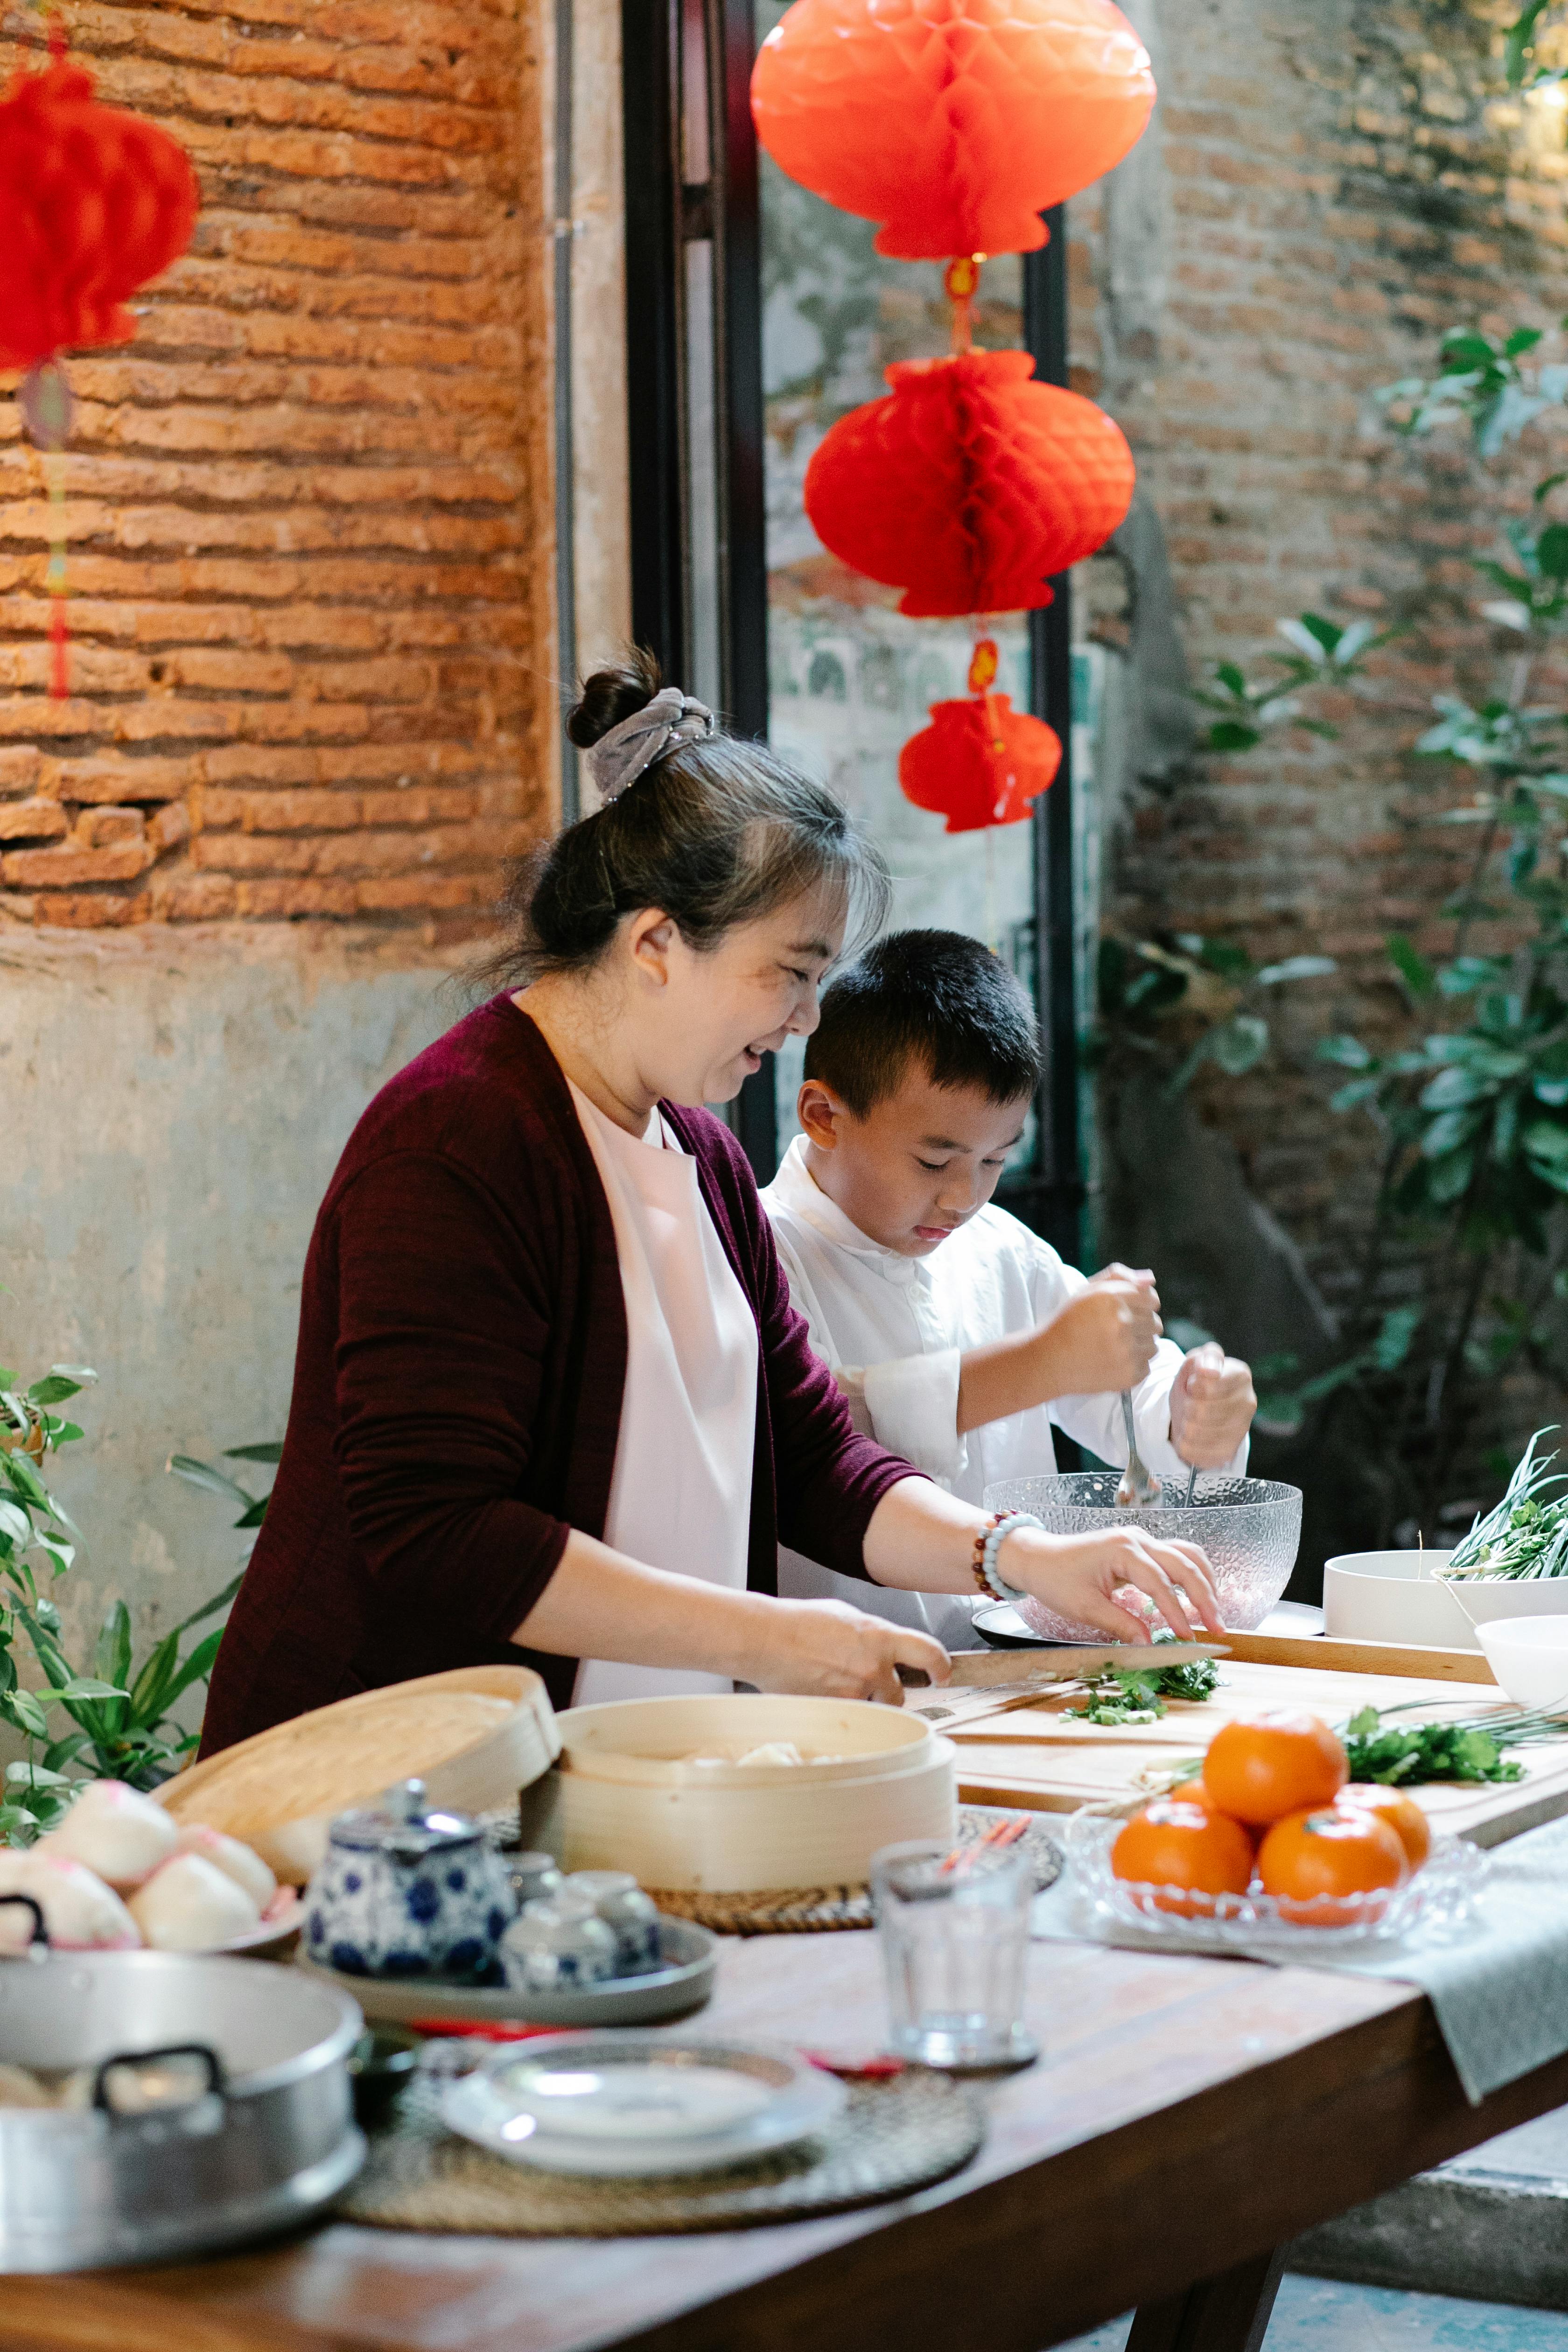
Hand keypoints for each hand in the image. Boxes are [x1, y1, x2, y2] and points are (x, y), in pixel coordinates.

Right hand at [747, 1598, 951, 1705]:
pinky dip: (839, 1709)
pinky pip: (848, 1717)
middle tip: (863, 1680)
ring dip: (861, 1701)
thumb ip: (873, 1635)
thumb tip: (885, 1647)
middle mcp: (872, 1668)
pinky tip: (820, 1692)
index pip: (928, 1653)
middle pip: (898, 1693)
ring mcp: (854, 1693)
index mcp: (879, 1637)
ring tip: (833, 1683)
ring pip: (871, 1708)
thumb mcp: (846, 1617)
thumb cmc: (799, 1623)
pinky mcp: (835, 1712)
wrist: (765, 1639)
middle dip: (886, 1691)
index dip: (941, 1666)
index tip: (942, 1674)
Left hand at [997, 1523, 1223, 1644]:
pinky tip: (1199, 1594)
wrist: (1037, 1557)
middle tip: (1218, 1628)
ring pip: (1186, 1554)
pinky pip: (1175, 1555)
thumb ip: (1120, 1624)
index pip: (1159, 1583)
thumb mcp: (1085, 1607)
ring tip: (1215, 1612)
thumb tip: (1149, 1644)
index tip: (1189, 1638)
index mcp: (1122, 1550)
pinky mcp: (1140, 1546)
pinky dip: (1192, 1573)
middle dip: (1204, 1597)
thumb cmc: (1056, 1580)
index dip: (1176, 1612)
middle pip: (1183, 1564)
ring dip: (1204, 1582)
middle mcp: (1136, 1540)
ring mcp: (1140, 1540)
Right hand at [1031, 1263, 1161, 1398]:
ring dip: (1138, 1347)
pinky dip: (1132, 1367)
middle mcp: (1121, 1321)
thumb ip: (1118, 1277)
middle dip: (1140, 1327)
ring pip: (1154, 1346)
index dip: (1142, 1306)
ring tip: (1114, 1348)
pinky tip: (1112, 1363)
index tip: (1128, 1313)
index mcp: (1110, 1297)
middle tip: (1116, 1333)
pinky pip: (1146, 1367)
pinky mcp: (1128, 1374)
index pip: (1151, 1298)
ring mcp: (1126, 1350)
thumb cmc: (1068, 1323)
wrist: (1048, 1360)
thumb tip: (1152, 1279)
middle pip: (1155, 1323)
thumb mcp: (1087, 1291)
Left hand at [1170, 1342, 1256, 1468]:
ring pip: (1198, 1432)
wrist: (1194, 1412)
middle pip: (1202, 1410)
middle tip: (1188, 1405)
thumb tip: (1207, 1370)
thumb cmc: (1195, 1384)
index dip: (1192, 1386)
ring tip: (1189, 1419)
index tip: (1193, 1385)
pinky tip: (1191, 1436)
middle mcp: (1248, 1401)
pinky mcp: (1229, 1450)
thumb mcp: (1194, 1364)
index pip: (1209, 1384)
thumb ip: (1203, 1359)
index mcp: (1240, 1374)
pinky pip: (1197, 1451)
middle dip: (1187, 1407)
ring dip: (1185, 1425)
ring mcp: (1241, 1428)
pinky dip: (1186, 1444)